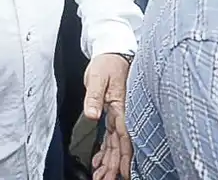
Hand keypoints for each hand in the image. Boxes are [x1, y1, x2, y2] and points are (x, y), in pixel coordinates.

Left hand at [83, 54, 131, 179]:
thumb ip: (94, 97)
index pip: (125, 136)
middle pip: (121, 145)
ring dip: (110, 161)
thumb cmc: (107, 62)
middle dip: (116, 165)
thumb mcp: (97, 77)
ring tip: (102, 176)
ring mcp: (118, 114)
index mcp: (122, 106)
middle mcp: (123, 113)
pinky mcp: (112, 112)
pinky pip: (111, 136)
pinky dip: (106, 150)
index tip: (123, 172)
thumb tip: (93, 114)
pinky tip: (100, 162)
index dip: (125, 156)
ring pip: (116, 144)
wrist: (111, 51)